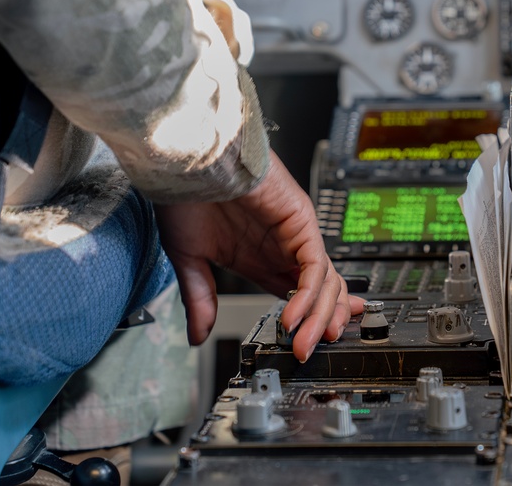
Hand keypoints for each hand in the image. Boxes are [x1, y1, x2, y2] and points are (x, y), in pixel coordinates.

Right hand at [154, 151, 362, 361]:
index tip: (310, 347)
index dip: (310, 321)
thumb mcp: (190, 258)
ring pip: (325, 281)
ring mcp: (296, 234)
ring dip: (318, 316)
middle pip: (321, 291)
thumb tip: (196, 335)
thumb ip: (200, 297)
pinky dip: (307, 295)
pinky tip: (294, 317)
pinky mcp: (301, 221)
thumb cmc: (187, 193)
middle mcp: (284, 247)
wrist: (186, 160)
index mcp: (262, 257)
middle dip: (323, 322)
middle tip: (312, 351)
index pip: (299, 295)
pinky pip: (314, 265)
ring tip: (305, 343)